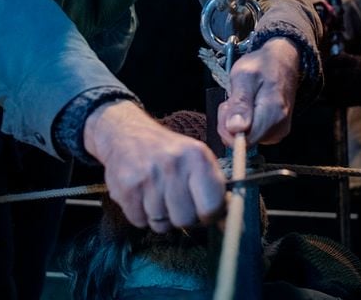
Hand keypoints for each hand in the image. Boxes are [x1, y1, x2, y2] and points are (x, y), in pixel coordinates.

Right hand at [84, 100, 225, 232]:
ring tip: (157, 194)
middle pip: (185, 220)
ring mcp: (147, 176)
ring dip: (160, 216)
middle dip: (182, 217)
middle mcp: (173, 164)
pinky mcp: (126, 187)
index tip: (203, 210)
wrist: (127, 134)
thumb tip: (234, 227)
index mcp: (197, 156)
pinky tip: (142, 195)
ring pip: (162, 225)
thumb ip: (216, 193)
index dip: (209, 215)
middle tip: (176, 200)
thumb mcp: (197, 162)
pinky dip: (142, 215)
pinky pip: (140, 222)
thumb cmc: (169, 153)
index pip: (212, 206)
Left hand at [217, 37, 299, 146]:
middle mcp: (279, 129)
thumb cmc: (262, 66)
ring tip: (242, 99)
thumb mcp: (244, 76)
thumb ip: (240, 103)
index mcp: (273, 115)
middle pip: (243, 140)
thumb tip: (236, 129)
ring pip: (245, 138)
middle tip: (233, 98)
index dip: (228, 127)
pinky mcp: (275, 132)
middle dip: (229, 122)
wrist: (282, 61)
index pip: (243, 141)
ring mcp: (278, 132)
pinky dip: (244, 122)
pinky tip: (247, 106)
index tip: (228, 105)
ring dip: (235, 121)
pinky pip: (252, 135)